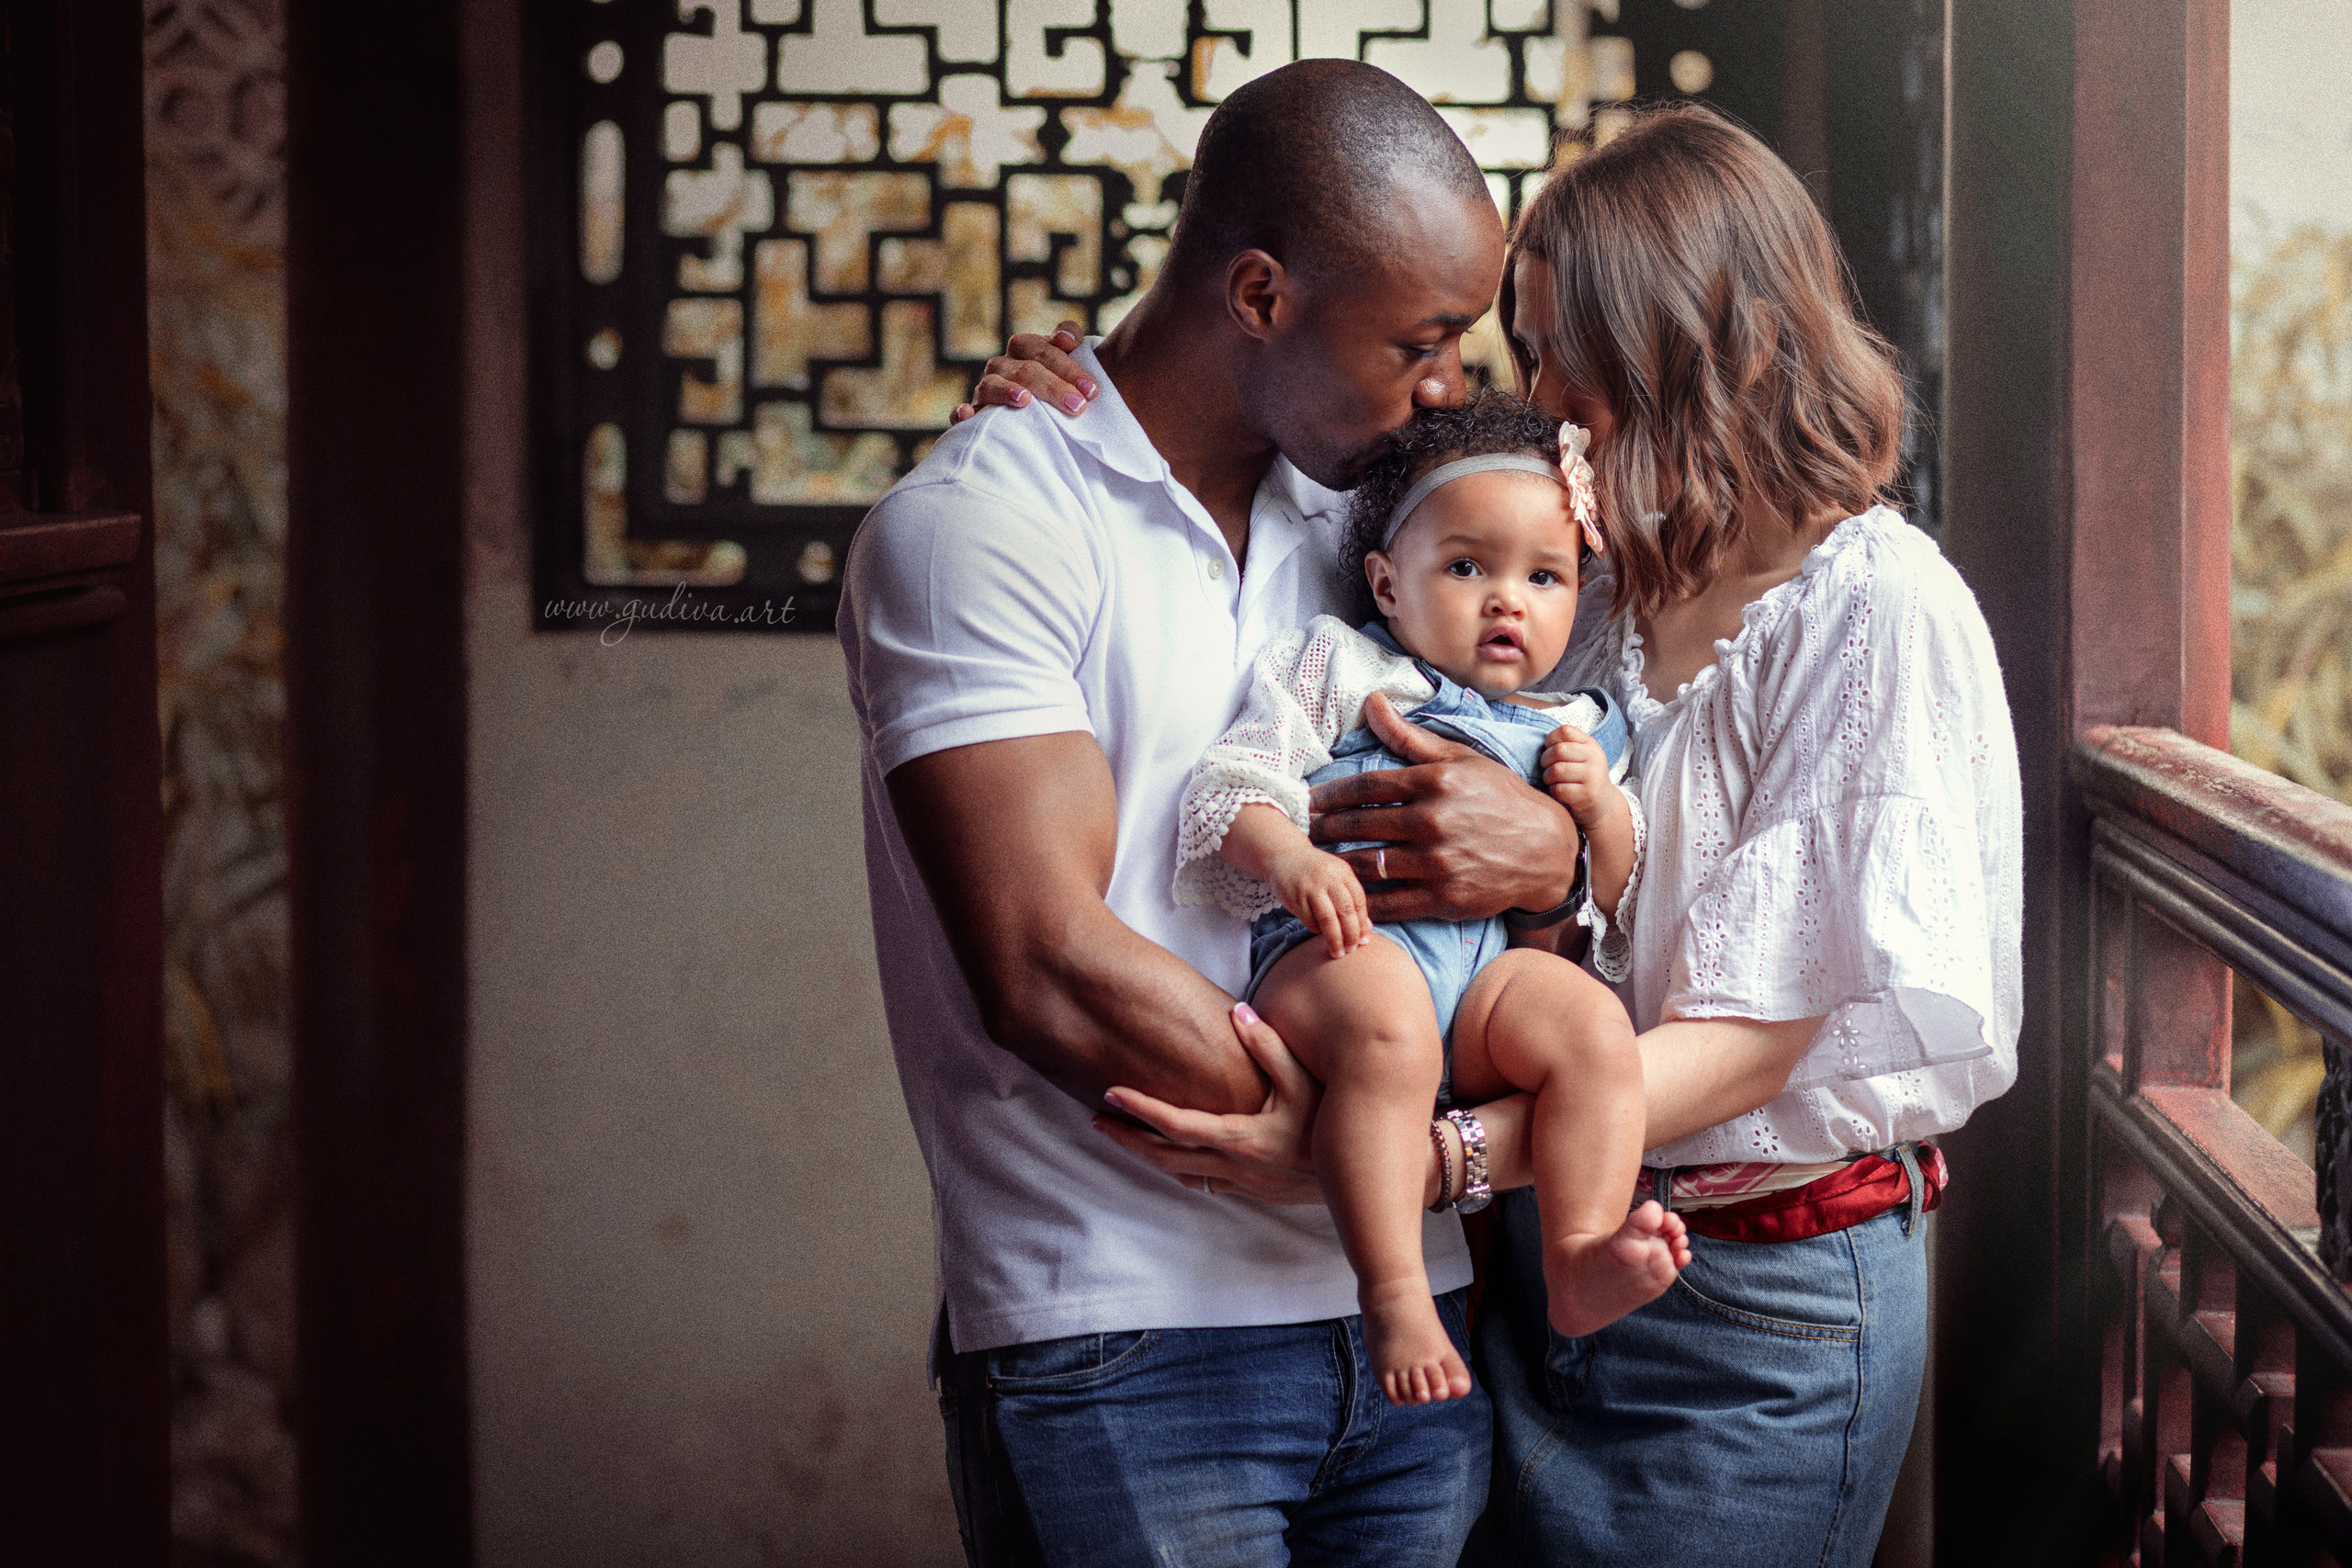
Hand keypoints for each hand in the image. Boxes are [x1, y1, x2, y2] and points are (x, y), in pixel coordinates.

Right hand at [950, 320, 1095, 423]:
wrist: (1040, 416)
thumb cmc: (1058, 387)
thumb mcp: (1068, 364)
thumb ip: (1070, 339)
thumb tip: (1066, 337)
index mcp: (1025, 348)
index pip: (1044, 350)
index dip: (1069, 368)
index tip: (1092, 392)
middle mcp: (1003, 365)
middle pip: (1024, 369)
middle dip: (1052, 386)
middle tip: (1077, 406)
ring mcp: (986, 389)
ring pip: (991, 385)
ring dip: (1006, 391)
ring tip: (1025, 400)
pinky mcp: (974, 414)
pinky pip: (961, 412)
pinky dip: (961, 412)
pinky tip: (967, 415)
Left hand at [1093, 1002, 1323, 1204]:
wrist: (1365, 1178)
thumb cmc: (1337, 1125)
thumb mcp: (1308, 1080)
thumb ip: (1270, 1046)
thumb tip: (1237, 1012)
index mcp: (1241, 1138)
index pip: (1177, 1125)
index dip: (1141, 1110)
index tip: (1111, 1095)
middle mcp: (1235, 1166)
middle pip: (1165, 1156)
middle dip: (1128, 1140)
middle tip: (1096, 1122)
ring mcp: (1244, 1184)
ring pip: (1181, 1174)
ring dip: (1149, 1157)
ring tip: (1123, 1138)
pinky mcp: (1254, 1193)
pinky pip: (1204, 1184)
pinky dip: (1179, 1170)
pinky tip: (1171, 1160)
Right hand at [1271, 844, 1370, 957]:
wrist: (1284, 855)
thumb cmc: (1315, 871)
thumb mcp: (1336, 877)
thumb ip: (1351, 899)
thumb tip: (1367, 927)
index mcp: (1343, 872)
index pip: (1358, 901)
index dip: (1362, 923)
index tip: (1364, 941)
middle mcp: (1328, 878)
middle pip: (1346, 911)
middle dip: (1351, 935)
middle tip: (1351, 950)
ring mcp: (1311, 887)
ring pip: (1328, 919)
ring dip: (1335, 939)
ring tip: (1337, 952)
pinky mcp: (1295, 897)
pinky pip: (1310, 920)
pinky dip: (1316, 930)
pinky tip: (1317, 930)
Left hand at [1307, 693, 1582, 922]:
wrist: (1546, 851)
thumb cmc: (1501, 798)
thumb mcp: (1461, 759)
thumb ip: (1410, 737)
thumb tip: (1371, 701)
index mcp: (1435, 783)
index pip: (1366, 786)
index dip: (1331, 794)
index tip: (1311, 800)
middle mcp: (1433, 822)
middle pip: (1360, 826)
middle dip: (1326, 830)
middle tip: (1306, 831)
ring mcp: (1438, 864)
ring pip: (1369, 866)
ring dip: (1337, 864)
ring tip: (1321, 861)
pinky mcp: (1443, 899)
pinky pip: (1390, 903)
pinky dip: (1364, 900)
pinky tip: (1349, 894)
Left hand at [1540, 725, 1621, 830]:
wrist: (1602, 803)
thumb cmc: (1583, 775)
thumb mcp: (1581, 755)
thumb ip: (1566, 745)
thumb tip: (1538, 742)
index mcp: (1590, 744)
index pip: (1565, 731)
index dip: (1550, 739)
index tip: (1550, 749)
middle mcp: (1595, 758)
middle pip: (1559, 750)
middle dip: (1545, 759)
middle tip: (1546, 767)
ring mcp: (1593, 777)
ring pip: (1557, 770)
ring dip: (1548, 777)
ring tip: (1551, 780)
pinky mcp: (1588, 795)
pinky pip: (1559, 789)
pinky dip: (1553, 790)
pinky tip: (1558, 791)